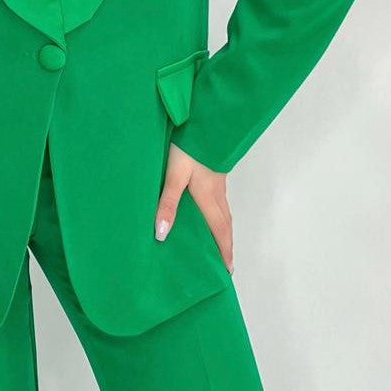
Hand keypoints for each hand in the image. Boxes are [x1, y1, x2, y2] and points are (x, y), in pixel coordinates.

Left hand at [154, 142, 233, 273]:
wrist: (202, 121)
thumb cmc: (187, 148)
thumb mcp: (173, 176)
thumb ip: (167, 204)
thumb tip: (162, 234)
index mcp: (208, 197)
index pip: (219, 231)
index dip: (224, 251)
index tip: (228, 270)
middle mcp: (217, 192)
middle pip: (226, 224)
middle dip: (227, 244)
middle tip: (227, 263)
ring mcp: (217, 182)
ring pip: (224, 212)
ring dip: (224, 230)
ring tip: (220, 243)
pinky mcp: (214, 172)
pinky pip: (220, 200)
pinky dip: (219, 214)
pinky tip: (210, 213)